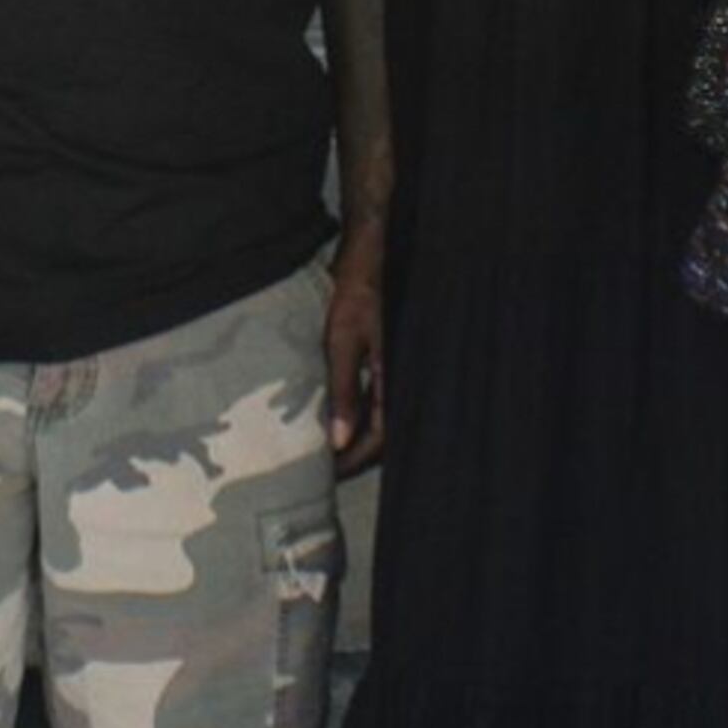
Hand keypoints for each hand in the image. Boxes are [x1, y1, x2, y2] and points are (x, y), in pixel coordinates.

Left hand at [325, 239, 387, 478]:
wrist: (373, 252)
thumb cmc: (359, 290)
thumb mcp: (344, 339)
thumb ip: (344, 390)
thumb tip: (338, 440)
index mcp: (398, 378)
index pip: (379, 438)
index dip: (353, 461)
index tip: (327, 474)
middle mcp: (403, 379)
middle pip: (384, 435)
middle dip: (356, 455)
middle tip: (324, 469)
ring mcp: (397, 369)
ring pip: (382, 418)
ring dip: (357, 435)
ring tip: (326, 448)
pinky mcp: (388, 359)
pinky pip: (378, 397)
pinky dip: (359, 412)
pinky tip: (338, 415)